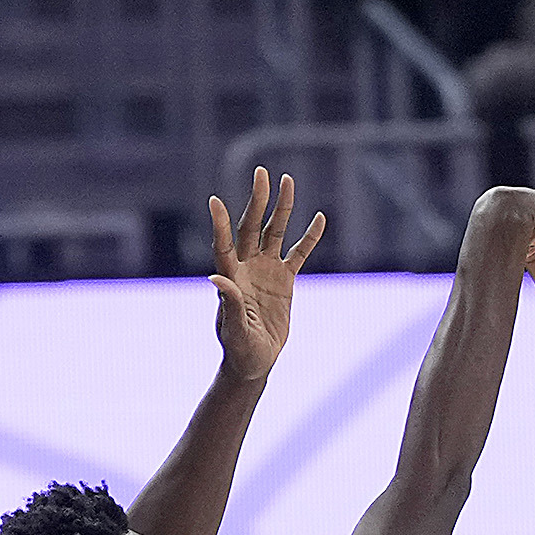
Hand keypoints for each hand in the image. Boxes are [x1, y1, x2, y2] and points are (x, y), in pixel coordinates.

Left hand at [204, 164, 325, 379]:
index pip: (224, 244)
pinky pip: (299, 253)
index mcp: (231, 276)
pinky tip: (319, 217)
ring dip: (281, 208)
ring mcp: (267, 270)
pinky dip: (309, 237)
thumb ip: (230, 303)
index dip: (220, 224)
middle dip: (257, 201)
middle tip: (262, 174)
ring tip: (288, 180)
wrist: (255, 360)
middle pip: (251, 227)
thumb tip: (216, 277)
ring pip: (275, 232)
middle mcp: (247, 266)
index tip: (215, 201)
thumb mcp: (234, 329)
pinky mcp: (285, 280)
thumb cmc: (239, 348)